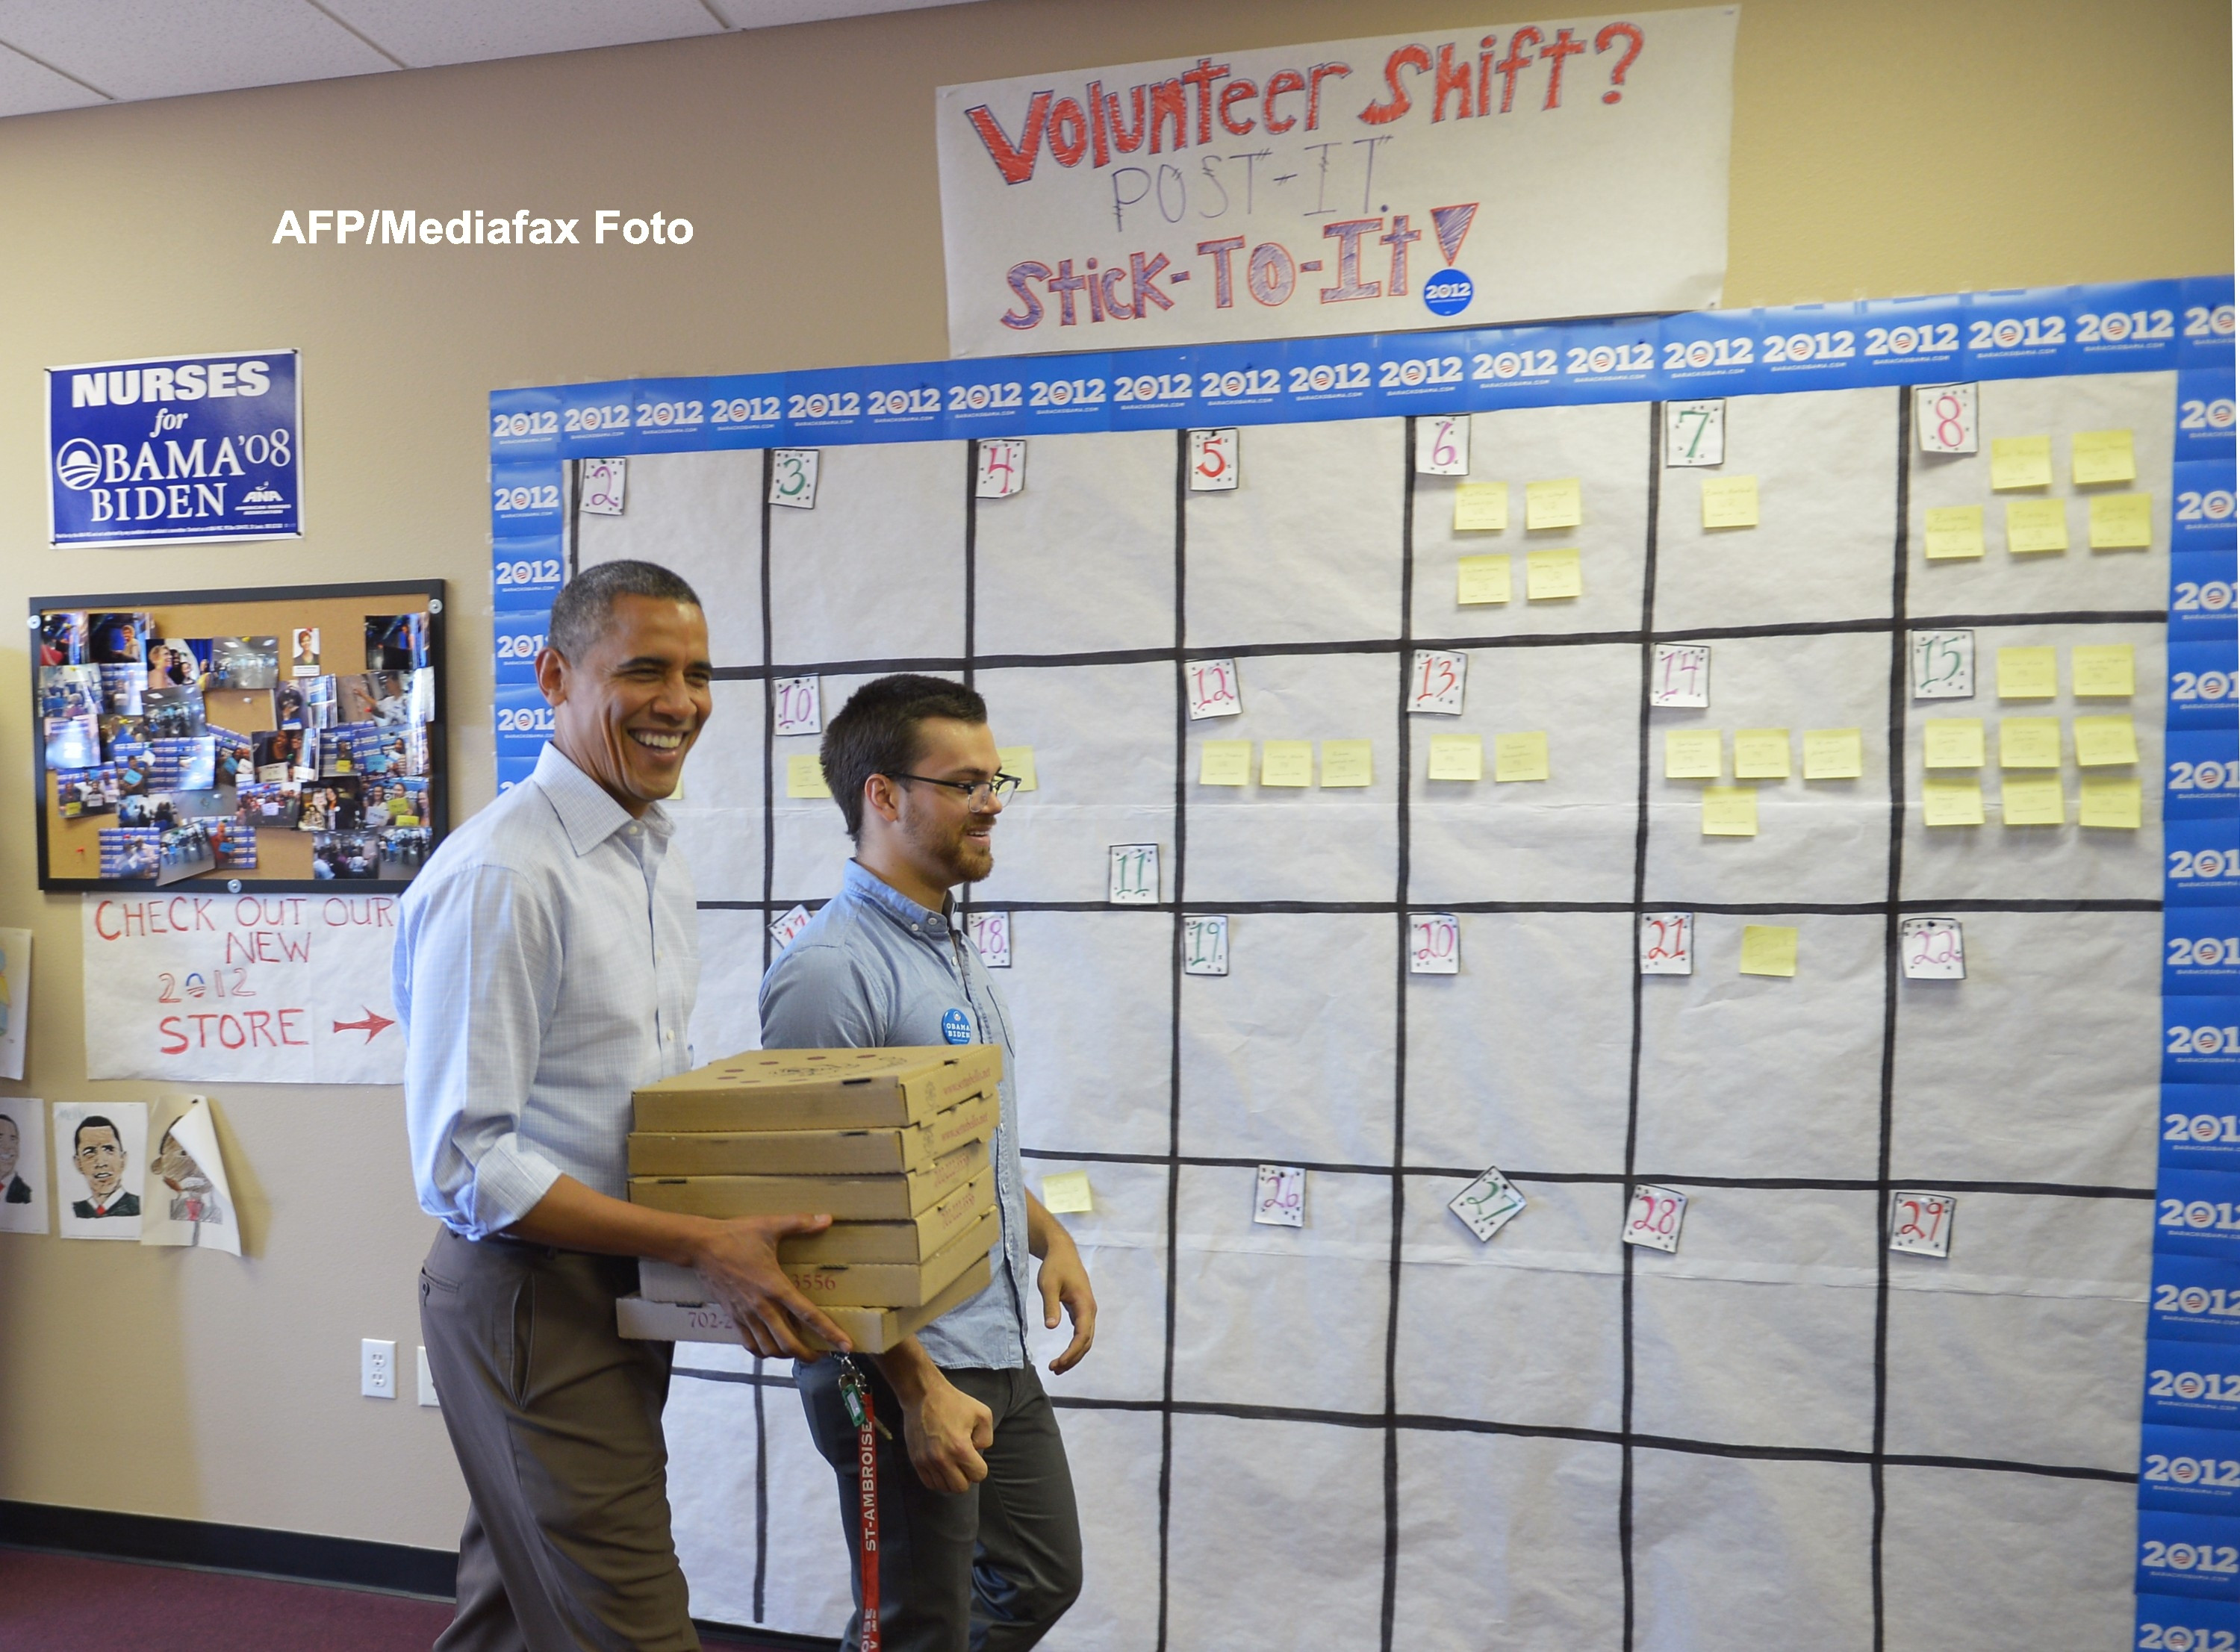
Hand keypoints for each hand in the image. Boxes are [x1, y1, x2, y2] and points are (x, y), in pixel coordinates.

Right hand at [691, 1213, 851, 1360]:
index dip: (829, 1332)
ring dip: (786, 1355)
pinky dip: (763, 1351)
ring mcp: (746, 1315)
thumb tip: (827, 1218)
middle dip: (808, 1354)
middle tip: (822, 1355)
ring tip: (798, 1352)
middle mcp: (762, 1306)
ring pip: (768, 1348)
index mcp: (775, 1286)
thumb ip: (800, 1223)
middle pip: (789, 1342)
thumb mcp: (770, 1225)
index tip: (845, 1345)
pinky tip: (771, 1348)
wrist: (701, 1246)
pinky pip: (749, 1344)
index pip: (808, 1315)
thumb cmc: (736, 1235)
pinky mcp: (733, 1317)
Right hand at [899, 1370, 993, 1493]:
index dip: (980, 1466)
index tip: (975, 1455)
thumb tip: (978, 1452)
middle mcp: (942, 1459)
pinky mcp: (916, 1461)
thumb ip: (987, 1438)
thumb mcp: (982, 1414)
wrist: (923, 1395)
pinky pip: (929, 1483)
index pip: (978, 1475)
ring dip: (951, 1478)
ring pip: (944, 1488)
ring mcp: (927, 1462)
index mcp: (961, 1449)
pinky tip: (941, 1466)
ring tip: (952, 1463)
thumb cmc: (954, 1402)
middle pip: (960, 1487)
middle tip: (964, 1461)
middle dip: (966, 1476)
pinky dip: (938, 1479)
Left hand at [1036, 1236, 1096, 1374]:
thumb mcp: (1048, 1285)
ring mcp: (1087, 1311)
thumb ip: (1050, 1305)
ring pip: (1085, 1339)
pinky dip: (1074, 1347)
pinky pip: (1081, 1333)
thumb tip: (1051, 1327)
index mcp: (1085, 1304)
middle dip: (1072, 1358)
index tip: (1058, 1363)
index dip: (1072, 1352)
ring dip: (1074, 1355)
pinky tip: (1063, 1355)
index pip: (1082, 1335)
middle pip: (1086, 1341)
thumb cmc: (1054, 1267)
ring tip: (1057, 1367)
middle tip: (1054, 1369)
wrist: (1062, 1252)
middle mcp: (1090, 1310)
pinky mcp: (1082, 1310)